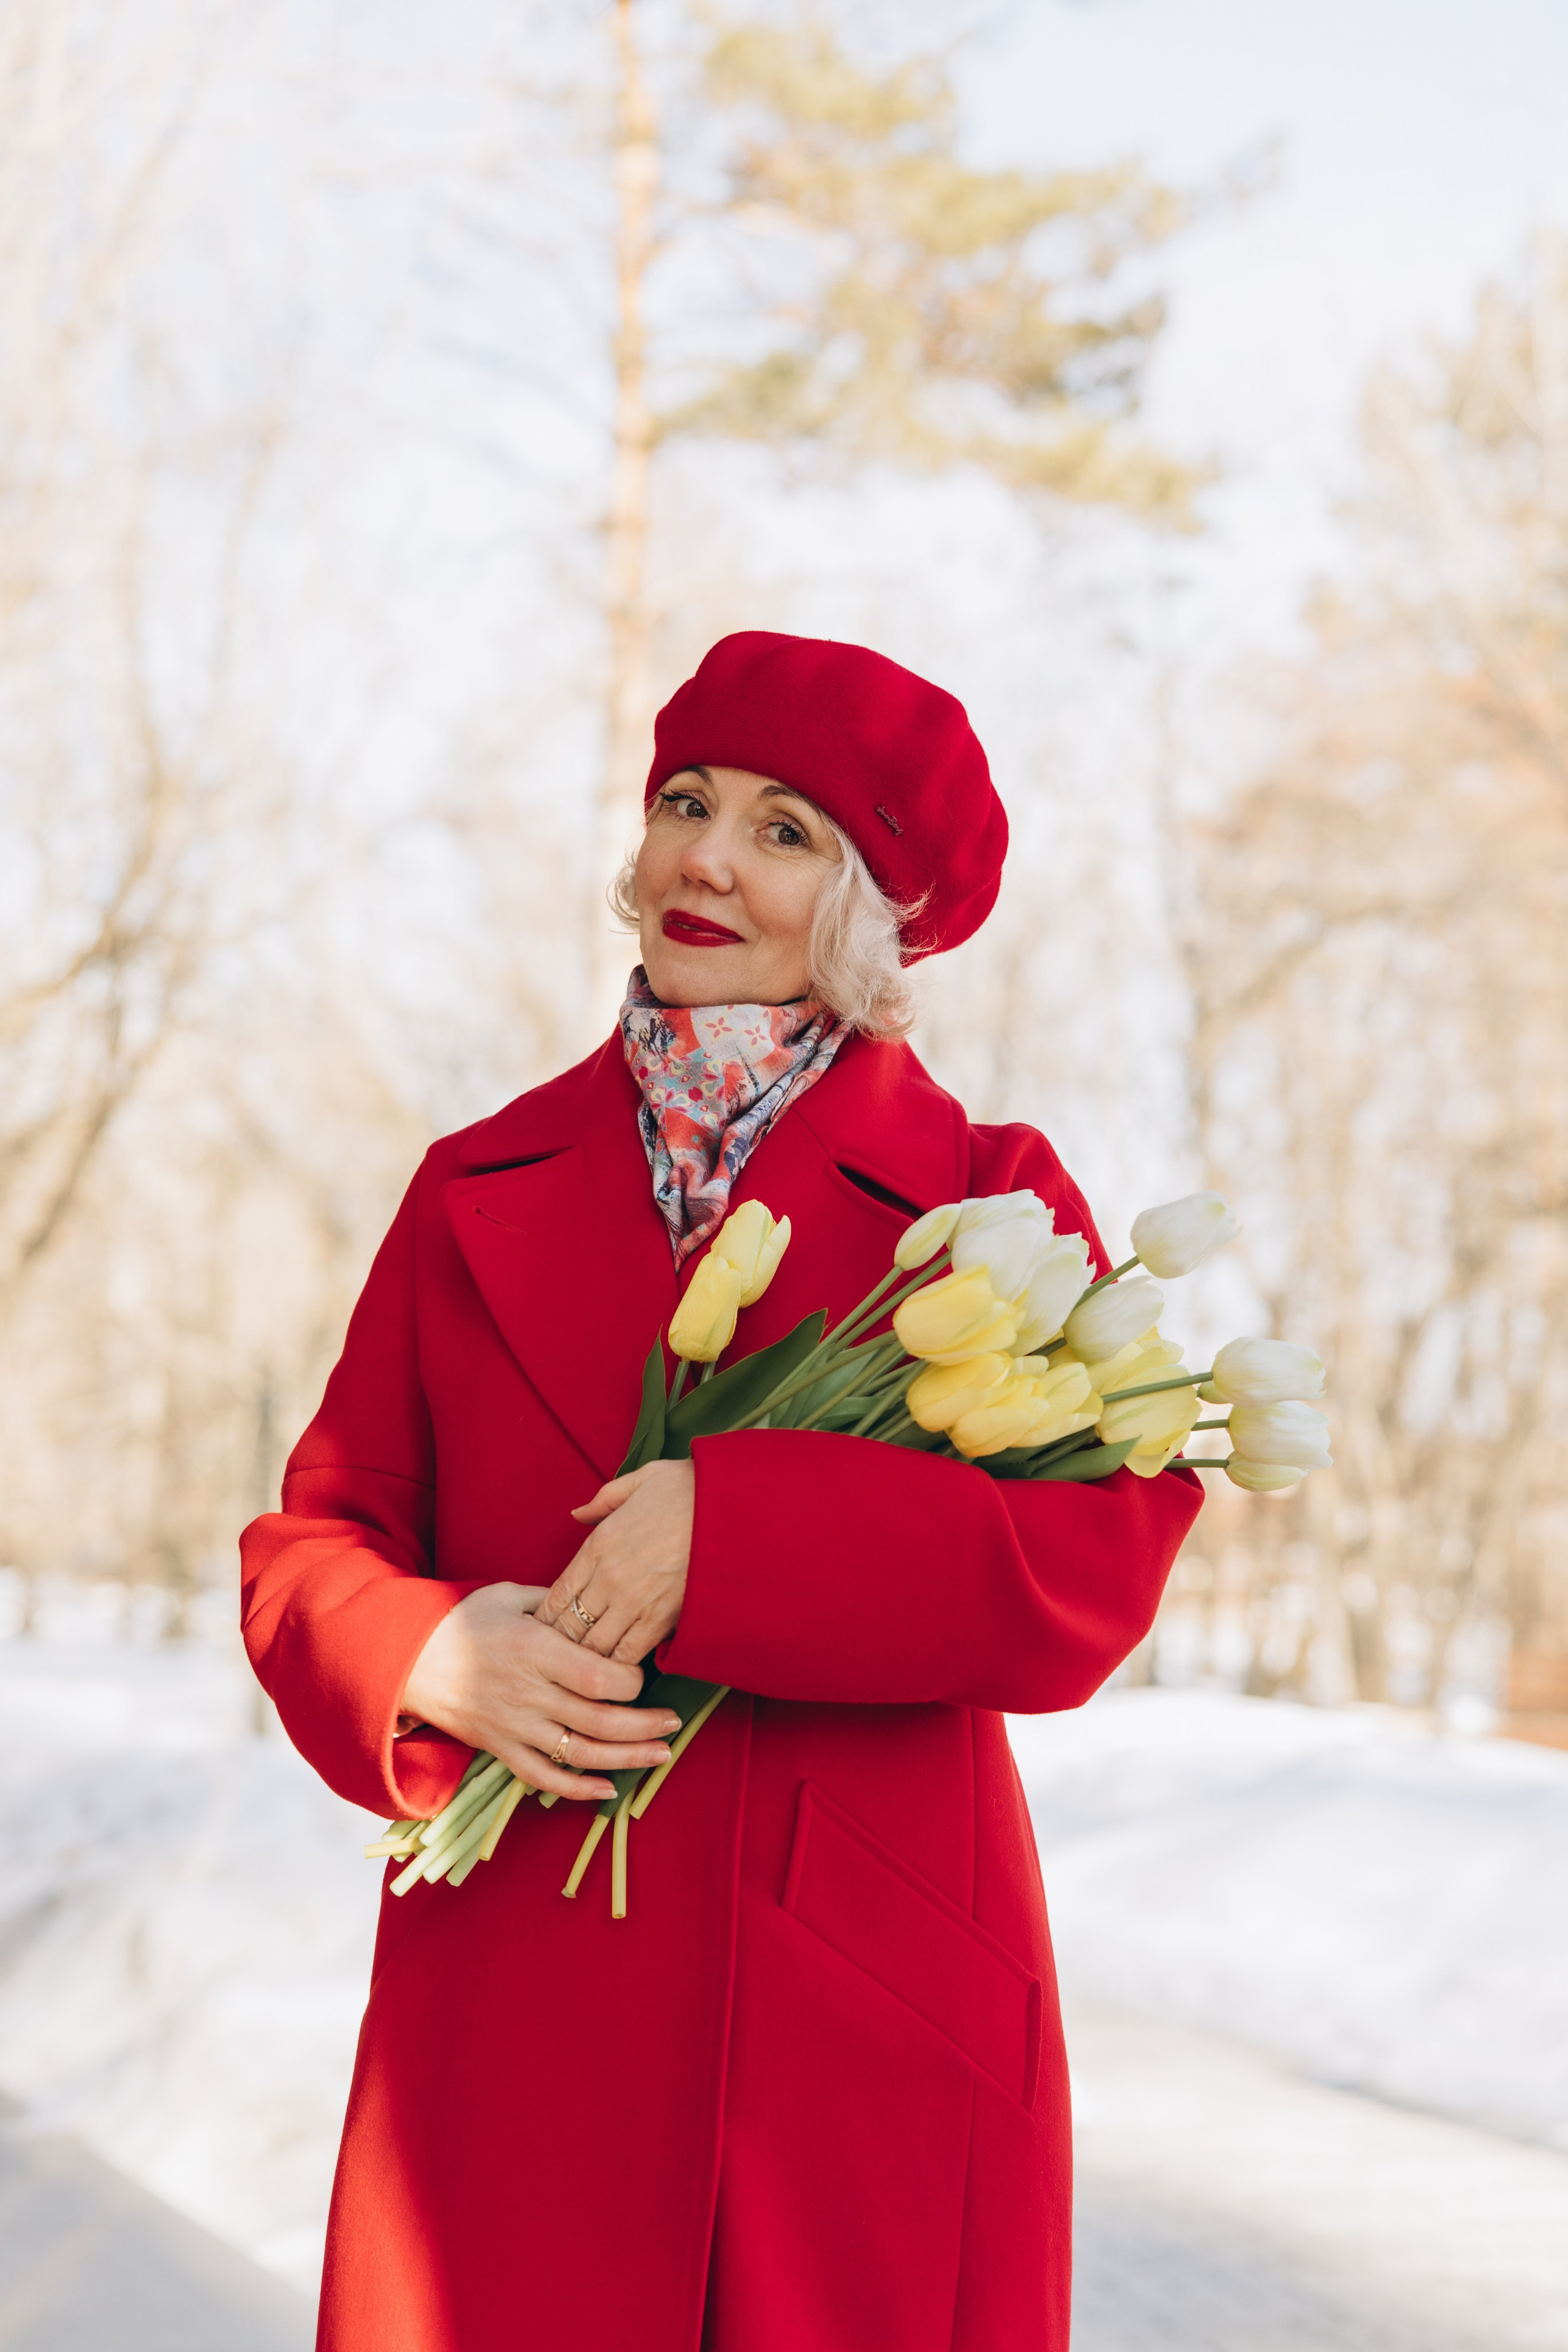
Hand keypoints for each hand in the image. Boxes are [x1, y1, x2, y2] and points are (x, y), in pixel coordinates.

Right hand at [398, 1583, 681, 1800]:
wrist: (407, 1660)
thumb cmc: (461, 1621)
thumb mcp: (508, 1594)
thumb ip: (554, 1599)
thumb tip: (593, 1602)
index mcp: (535, 1651)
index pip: (597, 1678)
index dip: (631, 1683)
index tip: (644, 1676)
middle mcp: (529, 1694)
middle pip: (599, 1721)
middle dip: (645, 1726)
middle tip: (674, 1723)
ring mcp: (514, 1727)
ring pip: (580, 1754)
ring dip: (626, 1759)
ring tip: (661, 1754)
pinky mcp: (501, 1749)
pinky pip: (544, 1779)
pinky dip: (577, 1790)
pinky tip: (608, 1789)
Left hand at [536, 1459, 694, 1662]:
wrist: (732, 1507)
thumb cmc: (688, 1489)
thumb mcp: (639, 1481)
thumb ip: (603, 1500)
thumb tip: (577, 1514)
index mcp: (598, 1544)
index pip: (556, 1594)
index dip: (544, 1618)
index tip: (541, 1631)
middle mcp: (609, 1577)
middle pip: (569, 1626)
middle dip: (560, 1644)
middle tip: (556, 1658)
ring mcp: (635, 1601)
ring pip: (594, 1646)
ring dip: (587, 1659)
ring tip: (583, 1669)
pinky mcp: (662, 1619)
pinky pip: (629, 1654)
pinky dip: (619, 1665)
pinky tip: (616, 1669)